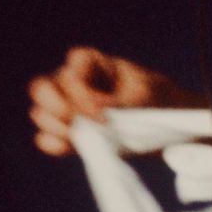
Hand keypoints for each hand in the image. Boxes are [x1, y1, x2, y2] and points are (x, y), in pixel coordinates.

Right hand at [27, 47, 201, 155]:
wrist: (170, 128)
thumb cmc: (159, 100)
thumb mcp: (146, 94)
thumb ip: (119, 100)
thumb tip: (92, 112)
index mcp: (95, 64)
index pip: (73, 64)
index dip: (80, 88)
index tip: (102, 112)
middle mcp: (76, 83)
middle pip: (43, 87)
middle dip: (56, 107)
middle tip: (79, 123)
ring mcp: (70, 109)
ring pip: (41, 112)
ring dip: (54, 126)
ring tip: (80, 137)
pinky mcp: (73, 134)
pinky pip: (47, 137)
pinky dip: (53, 144)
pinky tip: (69, 147)